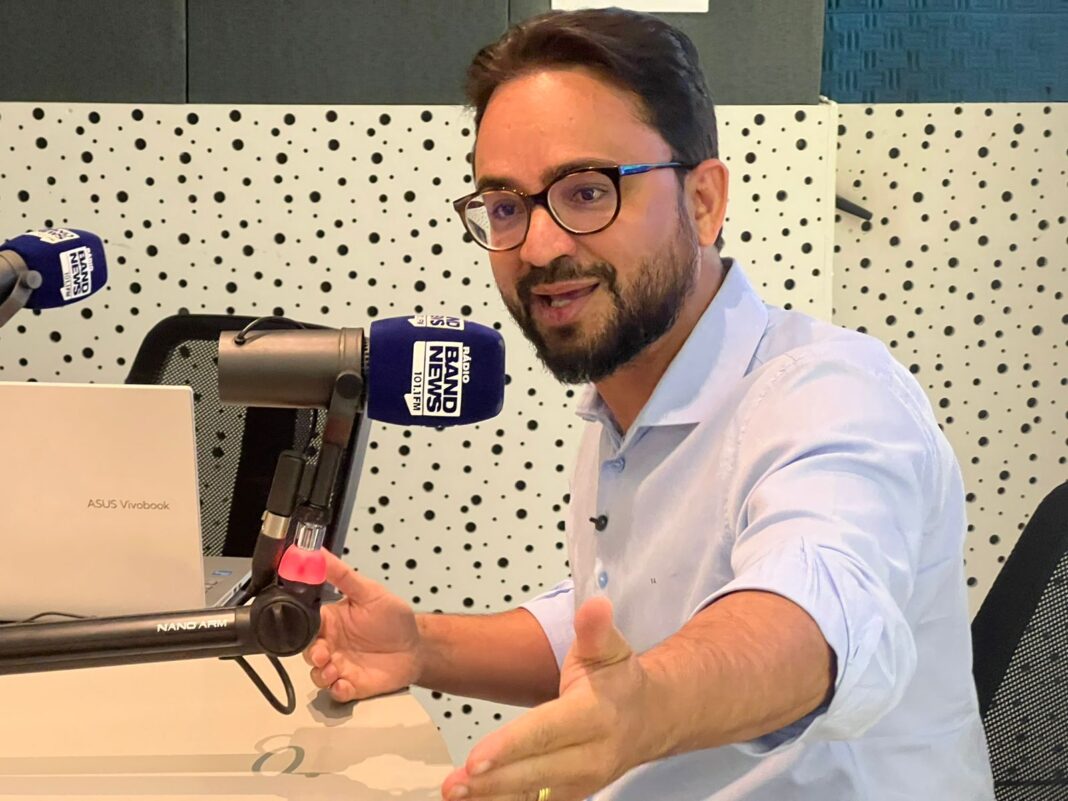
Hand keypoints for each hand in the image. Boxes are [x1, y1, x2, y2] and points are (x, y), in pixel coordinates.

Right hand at [303, 551, 423, 702]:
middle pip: (308, 652)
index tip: (307, 629)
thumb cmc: (393, 619)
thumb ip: (343, 575)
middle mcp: (331, 644)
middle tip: (323, 654)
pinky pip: (336, 692)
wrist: (416, 647)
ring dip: (322, 674)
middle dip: (312, 655)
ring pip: (318, 674)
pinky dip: (337, 690)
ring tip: (335, 670)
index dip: (302, 628)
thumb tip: (321, 554)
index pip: (306, 623)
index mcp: (331, 621)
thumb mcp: (370, 592)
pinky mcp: (351, 684)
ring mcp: (340, 665)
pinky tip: (345, 684)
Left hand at [441, 596, 652, 800]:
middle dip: (492, 780)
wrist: (648, 719)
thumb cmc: (619, 681)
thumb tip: (595, 605)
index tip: (476, 757)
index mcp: (595, 714)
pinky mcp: (572, 795)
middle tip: (453, 784)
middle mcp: (591, 755)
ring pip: (533, 796)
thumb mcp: (610, 647)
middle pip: (535, 771)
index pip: (546, 732)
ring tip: (455, 795)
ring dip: (492, 798)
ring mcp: (582, 782)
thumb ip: (595, 629)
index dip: (510, 746)